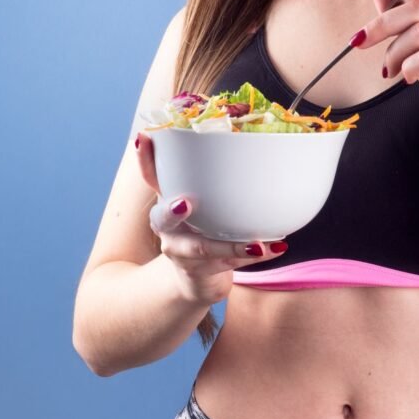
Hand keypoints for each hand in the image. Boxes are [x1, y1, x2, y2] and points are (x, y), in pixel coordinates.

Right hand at [135, 132, 288, 303]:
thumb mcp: (203, 204)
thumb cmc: (203, 231)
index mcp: (168, 203)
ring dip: (230, 246)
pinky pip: (229, 264)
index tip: (143, 138)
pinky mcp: (201, 272)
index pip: (152, 177)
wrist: (197, 280)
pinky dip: (254, 256)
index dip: (145, 159)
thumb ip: (216, 180)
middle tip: (184, 204)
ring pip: (203, 249)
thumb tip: (255, 143)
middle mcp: (167, 229)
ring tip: (255, 244)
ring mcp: (182, 254)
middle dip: (171, 211)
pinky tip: (274, 249)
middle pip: (163, 219)